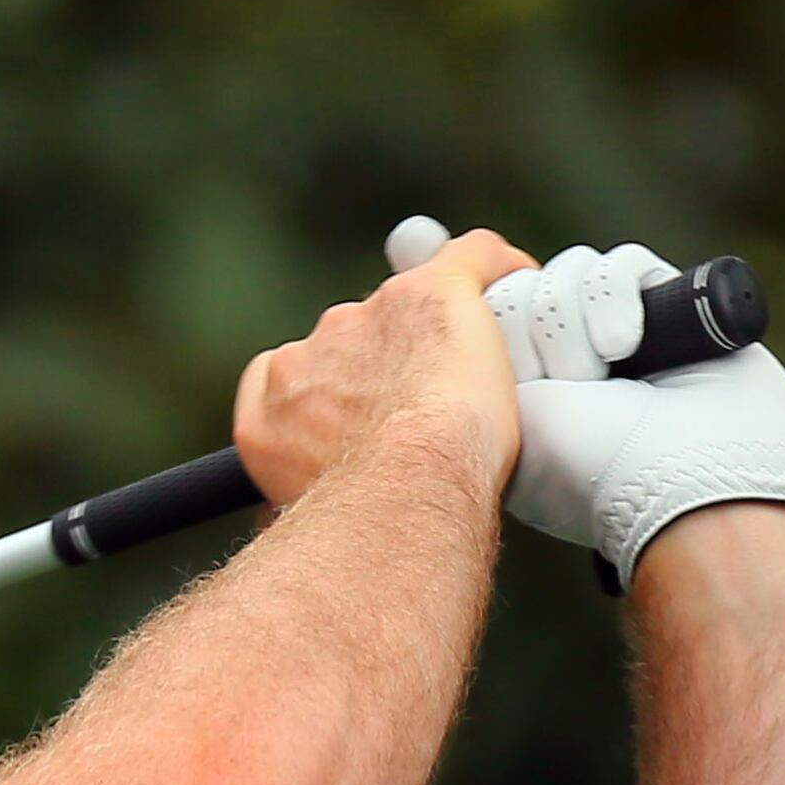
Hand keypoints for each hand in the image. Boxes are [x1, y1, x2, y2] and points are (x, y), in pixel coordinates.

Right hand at [232, 228, 533, 506]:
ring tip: (475, 383)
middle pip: (348, 344)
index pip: (282, 376)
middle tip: (427, 411)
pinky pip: (470, 261)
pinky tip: (517, 285)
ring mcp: (365, 318)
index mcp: (267, 409)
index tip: (355, 413)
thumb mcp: (300, 518)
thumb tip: (288, 523)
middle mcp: (306, 355)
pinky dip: (495, 270)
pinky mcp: (432, 293)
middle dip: (384, 370)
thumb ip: (291, 498)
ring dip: (433, 338)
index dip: (323, 390)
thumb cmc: (364, 516)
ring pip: (407, 313)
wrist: (407, 487)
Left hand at [420, 229, 784, 592]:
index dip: (484, 319)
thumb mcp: (482, 409)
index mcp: (508, 383)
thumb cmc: (571, 464)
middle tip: (553, 384)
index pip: (476, 307)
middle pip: (517, 288)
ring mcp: (614, 328)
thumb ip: (436, 339)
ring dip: (571, 331)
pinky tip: (623, 350)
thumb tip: (406, 235)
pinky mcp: (668, 305)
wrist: (673, 483)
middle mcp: (559, 353)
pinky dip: (615, 303)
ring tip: (593, 382)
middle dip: (529, 335)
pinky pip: (619, 265)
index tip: (493, 343)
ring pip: (564, 274)